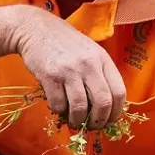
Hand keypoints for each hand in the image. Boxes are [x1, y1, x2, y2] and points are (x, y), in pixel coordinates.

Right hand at [13, 9, 125, 129]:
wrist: (35, 28)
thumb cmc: (65, 43)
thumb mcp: (90, 51)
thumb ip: (100, 73)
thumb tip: (107, 106)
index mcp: (103, 59)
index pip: (119, 92)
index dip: (116, 112)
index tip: (110, 121)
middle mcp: (89, 64)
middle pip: (103, 103)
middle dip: (99, 121)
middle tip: (92, 126)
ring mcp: (69, 70)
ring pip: (80, 107)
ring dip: (78, 120)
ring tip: (74, 121)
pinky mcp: (50, 76)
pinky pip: (58, 104)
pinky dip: (59, 111)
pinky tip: (58, 106)